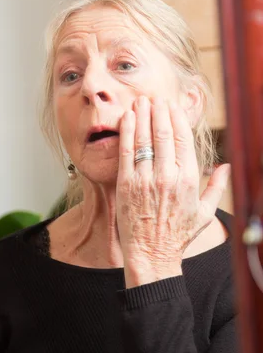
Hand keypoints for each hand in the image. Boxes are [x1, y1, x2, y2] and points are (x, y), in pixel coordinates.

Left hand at [116, 95, 230, 286]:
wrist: (151, 254)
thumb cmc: (177, 235)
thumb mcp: (204, 213)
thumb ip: (216, 187)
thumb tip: (226, 167)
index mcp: (188, 180)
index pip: (184, 139)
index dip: (177, 118)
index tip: (171, 106)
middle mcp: (168, 177)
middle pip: (164, 133)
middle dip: (158, 111)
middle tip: (154, 97)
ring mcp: (146, 180)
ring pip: (144, 139)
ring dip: (142, 116)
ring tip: (139, 101)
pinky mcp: (126, 186)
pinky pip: (126, 152)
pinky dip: (126, 133)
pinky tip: (126, 119)